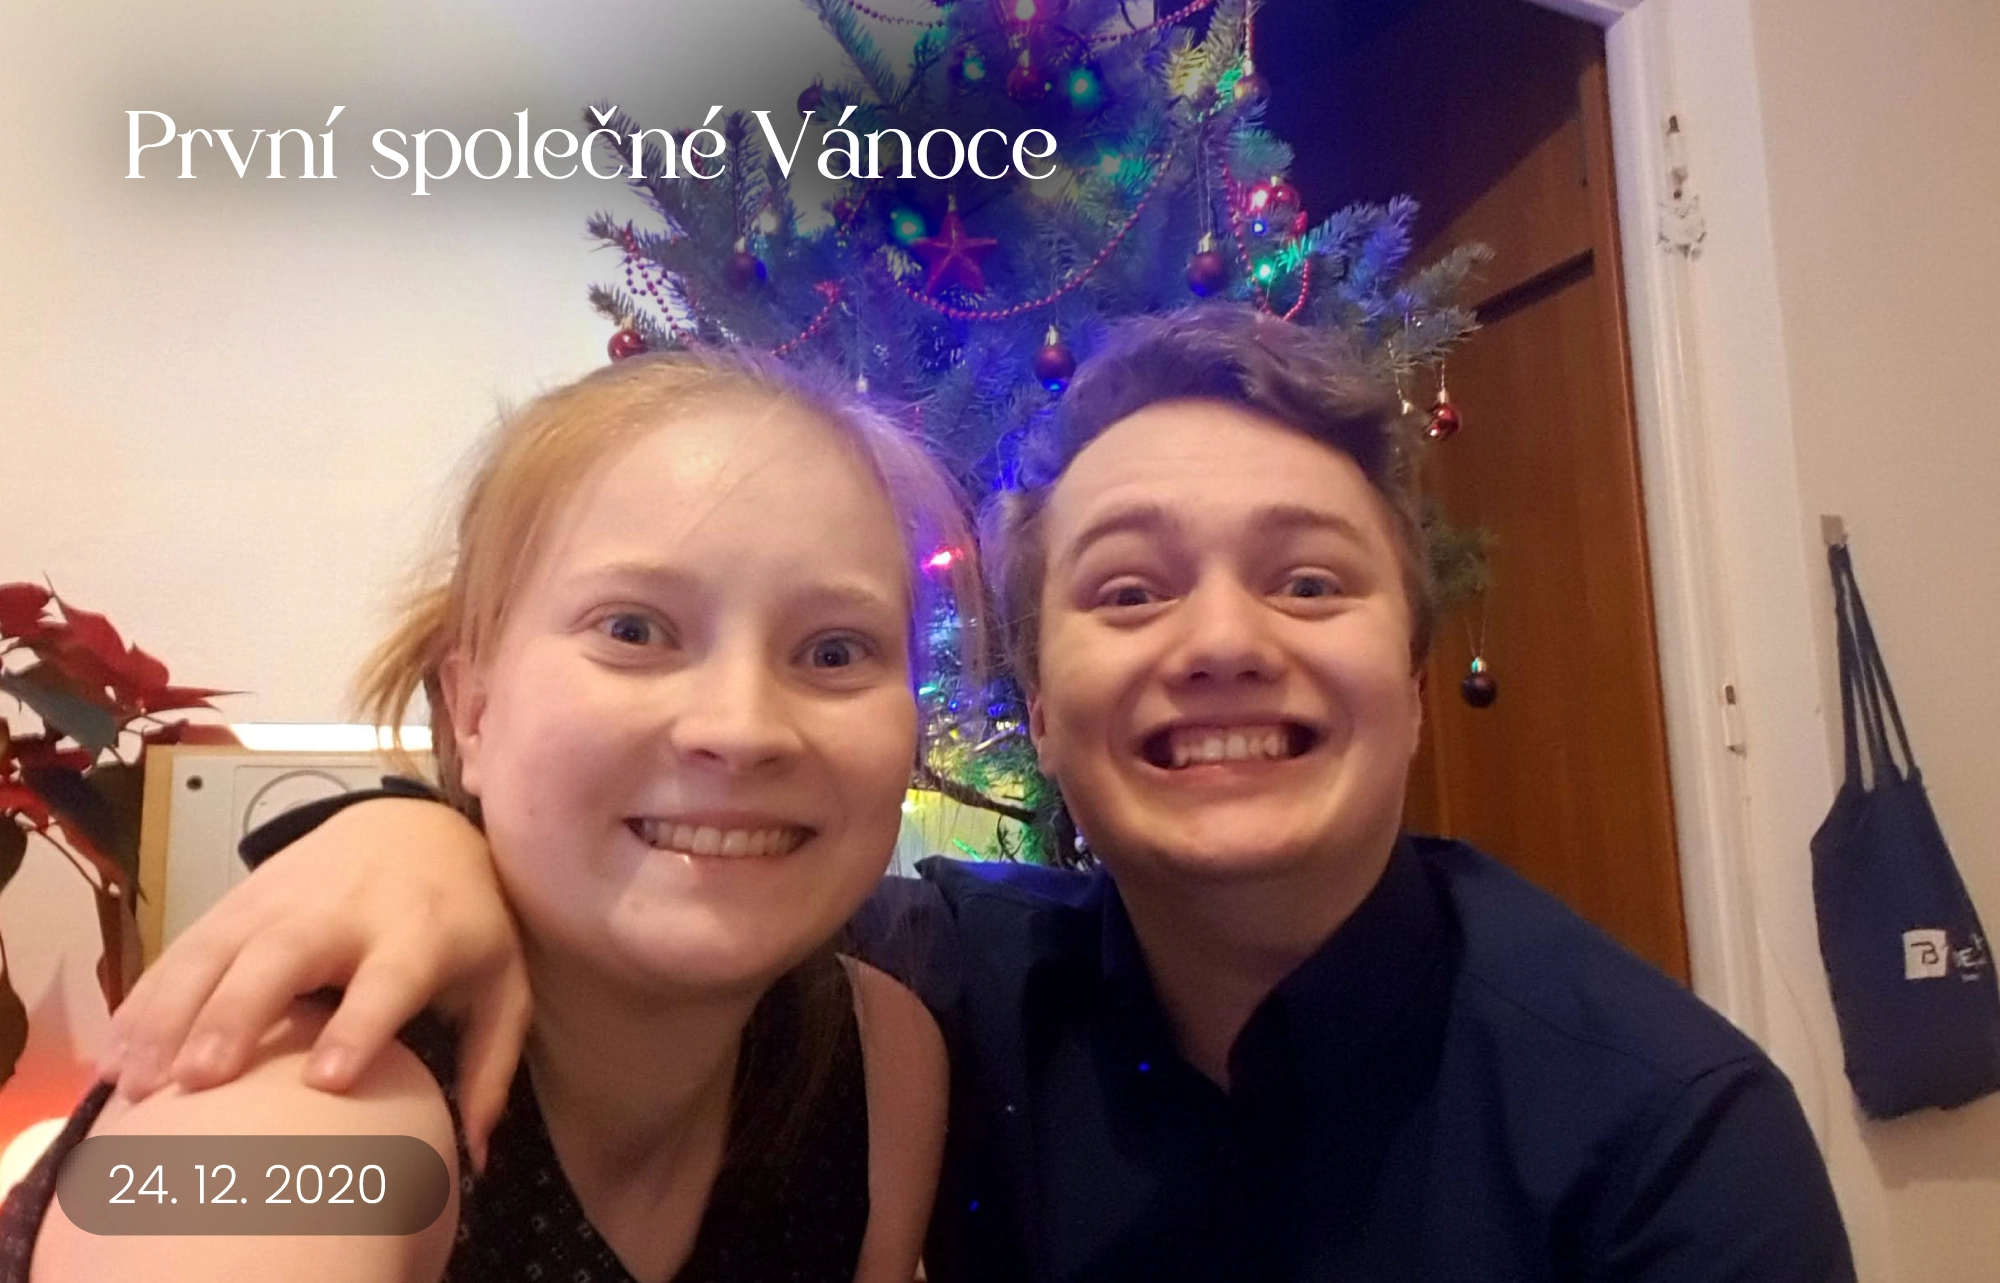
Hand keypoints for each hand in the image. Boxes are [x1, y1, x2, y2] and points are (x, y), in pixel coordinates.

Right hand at [100, 797, 530, 1168]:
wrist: (416, 826)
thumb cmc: (464, 922)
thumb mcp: (502, 981)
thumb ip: (492, 1064)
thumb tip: (473, 1154)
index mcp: (419, 933)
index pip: (389, 978)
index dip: (360, 1025)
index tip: (325, 1082)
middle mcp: (344, 912)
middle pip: (284, 956)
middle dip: (237, 1012)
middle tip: (197, 1080)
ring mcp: (280, 900)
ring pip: (216, 950)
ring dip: (169, 1012)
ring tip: (134, 1082)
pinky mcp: (236, 901)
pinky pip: (181, 949)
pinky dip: (143, 999)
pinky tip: (112, 1054)